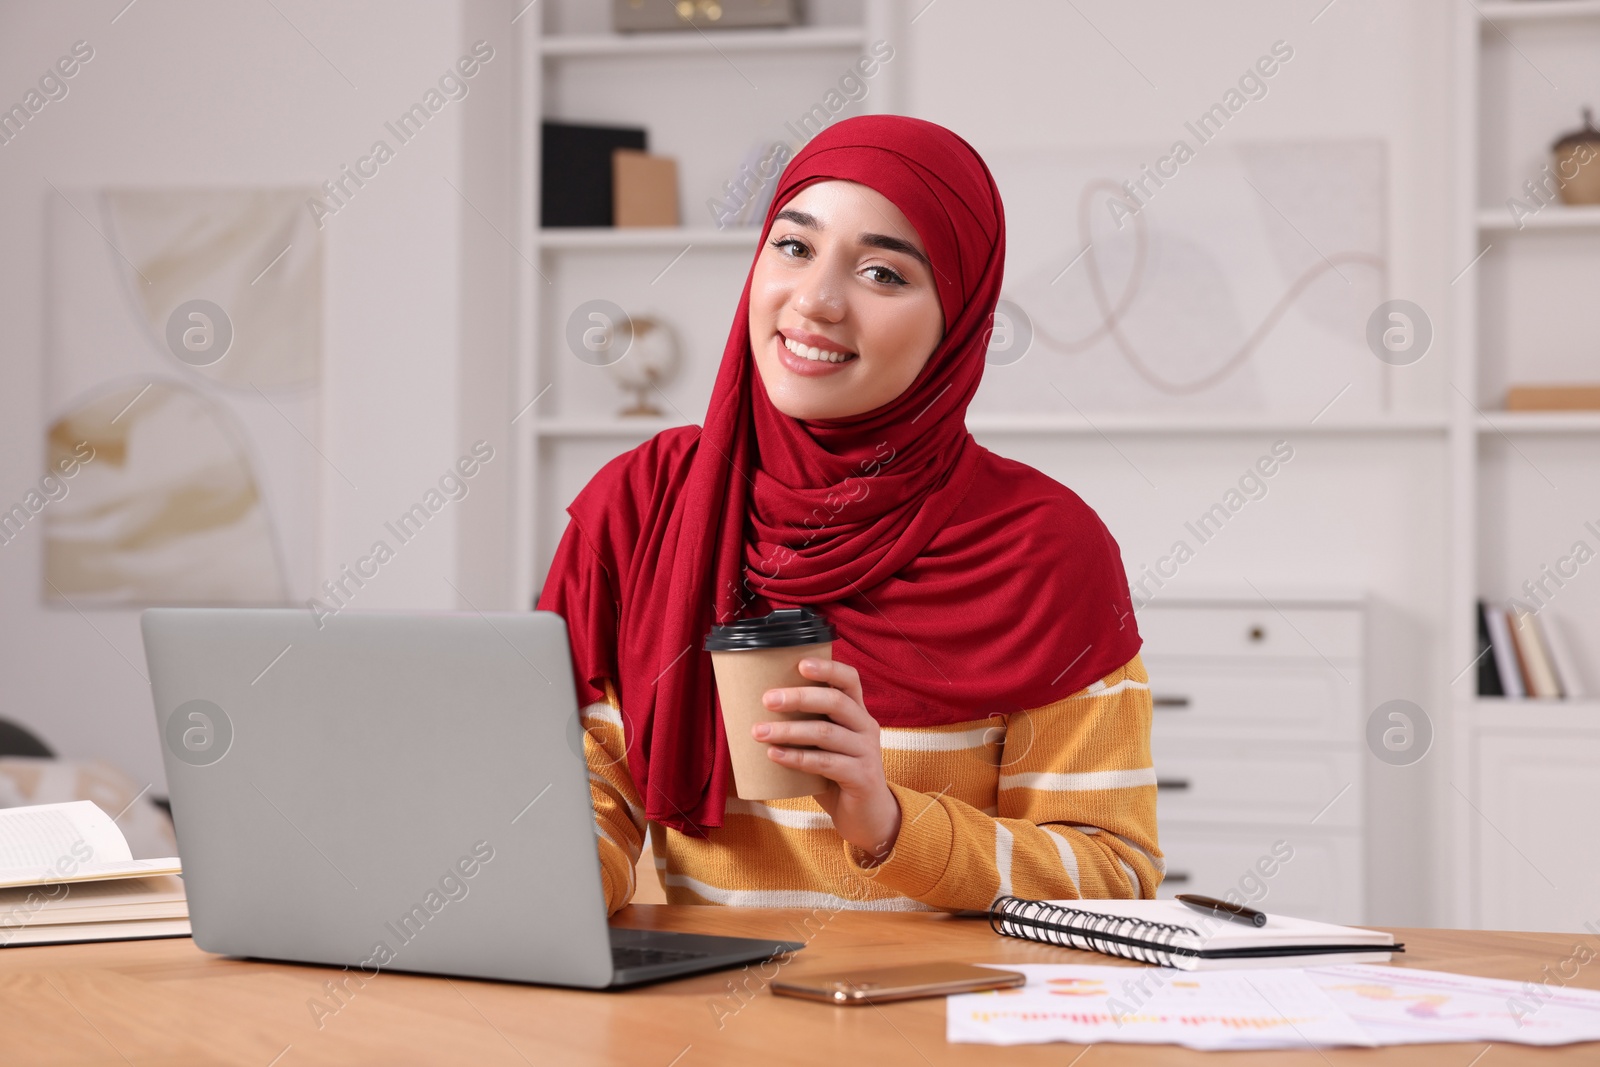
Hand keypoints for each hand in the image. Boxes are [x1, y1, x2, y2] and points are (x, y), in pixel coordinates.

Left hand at [754, 657, 900, 864]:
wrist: (867, 817)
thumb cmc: (837, 775)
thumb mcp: (826, 745)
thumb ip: (806, 727)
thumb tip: (755, 712)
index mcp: (858, 713)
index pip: (849, 679)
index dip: (828, 668)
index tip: (799, 664)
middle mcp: (866, 727)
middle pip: (835, 701)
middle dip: (798, 697)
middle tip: (767, 699)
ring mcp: (867, 752)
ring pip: (825, 733)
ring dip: (789, 731)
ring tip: (759, 732)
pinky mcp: (862, 777)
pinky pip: (825, 763)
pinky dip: (796, 758)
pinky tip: (774, 756)